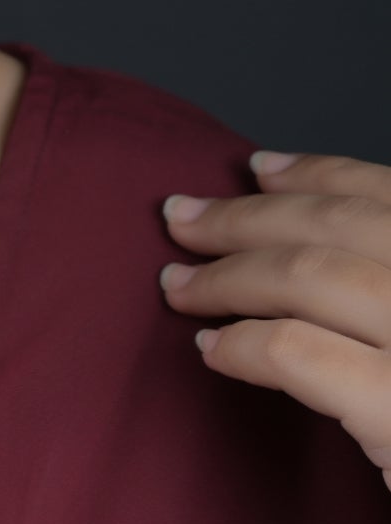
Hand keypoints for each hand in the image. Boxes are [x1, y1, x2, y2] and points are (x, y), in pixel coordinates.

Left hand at [158, 150, 390, 488]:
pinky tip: (210, 348)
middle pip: (345, 226)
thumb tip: (308, 251)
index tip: (257, 169)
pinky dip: (244, 342)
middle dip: (250, 216)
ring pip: (313, 278)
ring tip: (178, 286)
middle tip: (179, 217)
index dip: (323, 173)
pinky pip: (302, 354)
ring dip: (229, 274)